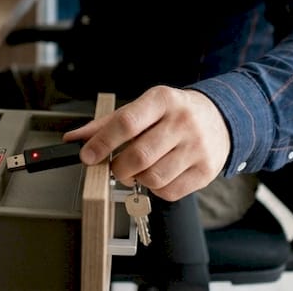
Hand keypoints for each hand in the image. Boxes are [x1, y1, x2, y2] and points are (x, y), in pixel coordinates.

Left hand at [63, 86, 230, 200]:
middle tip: (115, 167)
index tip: (86, 156)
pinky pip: (169, 192)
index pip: (126, 122)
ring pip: (153, 178)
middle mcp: (182, 121)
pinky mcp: (206, 171)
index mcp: (161, 100)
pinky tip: (158, 175)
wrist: (219, 119)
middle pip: (139, 156)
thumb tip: (74, 139)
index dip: (102, 142)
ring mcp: (197, 147)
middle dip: (117, 168)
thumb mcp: (143, 108)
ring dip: (136, 180)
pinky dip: (155, 189)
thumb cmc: (172, 113)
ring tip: (138, 170)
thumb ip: (107, 124)